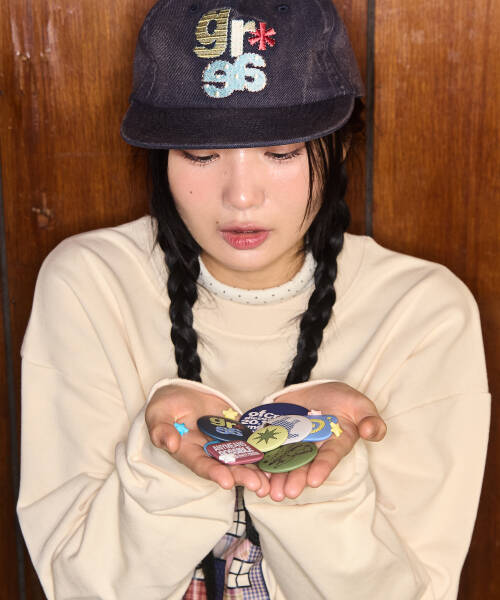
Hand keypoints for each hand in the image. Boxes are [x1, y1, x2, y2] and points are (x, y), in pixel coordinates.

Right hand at [145, 384, 269, 496]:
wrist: (181, 395)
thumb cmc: (166, 407)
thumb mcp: (158, 415)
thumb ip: (161, 430)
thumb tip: (169, 443)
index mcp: (189, 452)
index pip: (202, 465)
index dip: (215, 473)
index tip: (227, 482)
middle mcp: (209, 452)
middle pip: (227, 467)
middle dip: (242, 476)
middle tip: (257, 485)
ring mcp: (224, 443)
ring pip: (242, 459)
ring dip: (256, 470)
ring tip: (269, 481)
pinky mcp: (237, 432)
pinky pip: (251, 441)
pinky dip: (264, 450)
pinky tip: (277, 457)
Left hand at [267, 382, 385, 500]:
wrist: (318, 389)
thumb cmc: (342, 400)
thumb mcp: (360, 405)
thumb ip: (370, 419)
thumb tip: (372, 432)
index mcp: (336, 443)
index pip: (330, 456)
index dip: (322, 468)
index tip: (314, 480)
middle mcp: (314, 447)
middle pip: (305, 464)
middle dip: (296, 478)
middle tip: (287, 493)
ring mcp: (295, 442)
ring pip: (285, 461)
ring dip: (278, 477)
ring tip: (271, 491)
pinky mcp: (278, 435)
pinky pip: (269, 448)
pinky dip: (261, 460)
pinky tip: (255, 472)